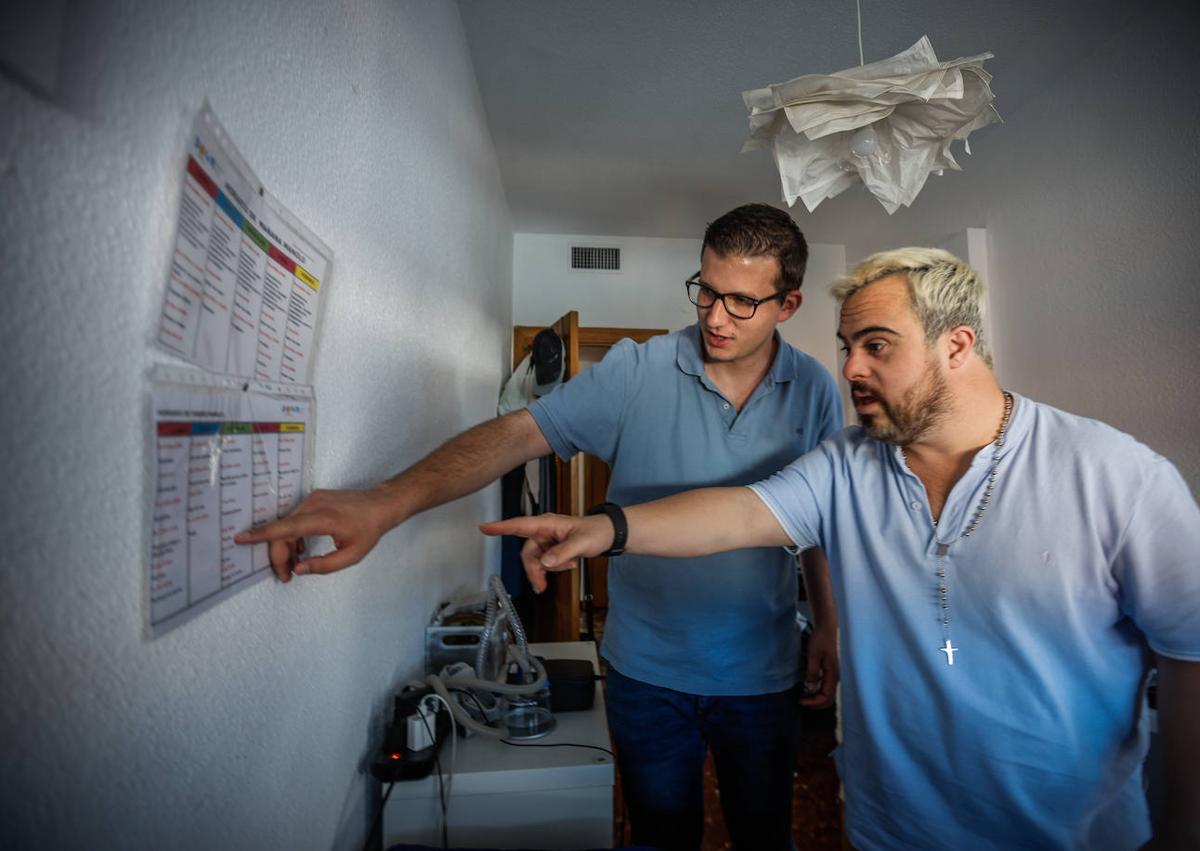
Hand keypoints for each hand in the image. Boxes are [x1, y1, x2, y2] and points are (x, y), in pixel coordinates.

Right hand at [233, 488, 393, 581]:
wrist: (380, 505)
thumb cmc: (368, 531)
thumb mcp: (351, 556)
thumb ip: (324, 565)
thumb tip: (297, 569)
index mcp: (324, 519)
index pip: (287, 527)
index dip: (262, 534)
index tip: (241, 538)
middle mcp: (314, 505)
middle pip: (283, 531)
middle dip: (279, 556)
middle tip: (286, 576)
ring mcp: (313, 499)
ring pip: (287, 525)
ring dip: (286, 546)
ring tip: (295, 564)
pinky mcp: (313, 498)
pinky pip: (294, 518)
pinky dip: (292, 535)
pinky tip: (300, 549)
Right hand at [479, 514, 613, 592]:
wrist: (607, 535)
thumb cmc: (595, 531)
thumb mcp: (581, 542)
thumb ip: (562, 553)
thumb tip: (545, 562)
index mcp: (547, 524)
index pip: (519, 525)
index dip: (501, 527)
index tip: (484, 528)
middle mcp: (543, 531)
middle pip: (527, 554)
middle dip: (535, 570)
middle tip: (541, 586)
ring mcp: (547, 540)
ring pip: (536, 560)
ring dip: (548, 569)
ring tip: (569, 565)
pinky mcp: (551, 548)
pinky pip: (545, 562)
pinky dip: (555, 568)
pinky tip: (569, 563)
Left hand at [799, 622, 839, 707]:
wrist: (826, 629)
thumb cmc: (820, 640)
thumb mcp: (813, 655)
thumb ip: (812, 672)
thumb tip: (810, 689)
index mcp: (833, 674)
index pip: (826, 697)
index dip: (813, 702)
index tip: (800, 700)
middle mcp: (835, 677)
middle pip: (828, 699)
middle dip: (815, 703)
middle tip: (801, 701)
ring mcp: (833, 675)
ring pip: (827, 694)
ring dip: (815, 698)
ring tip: (803, 696)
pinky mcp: (829, 672)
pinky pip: (825, 687)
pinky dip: (817, 692)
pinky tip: (807, 688)